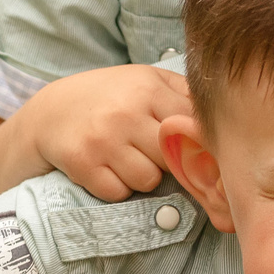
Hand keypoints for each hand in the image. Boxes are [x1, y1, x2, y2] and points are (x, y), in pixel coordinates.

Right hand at [12, 64, 193, 200]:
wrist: (48, 111)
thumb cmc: (109, 97)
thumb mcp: (145, 80)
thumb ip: (184, 95)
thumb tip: (224, 123)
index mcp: (147, 88)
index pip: (194, 128)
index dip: (199, 146)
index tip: (195, 153)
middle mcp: (125, 112)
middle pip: (174, 159)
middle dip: (168, 162)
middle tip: (152, 154)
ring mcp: (103, 140)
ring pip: (148, 180)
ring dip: (141, 176)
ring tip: (126, 158)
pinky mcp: (82, 164)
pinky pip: (119, 193)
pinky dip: (117, 187)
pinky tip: (106, 168)